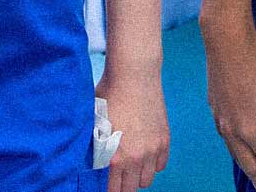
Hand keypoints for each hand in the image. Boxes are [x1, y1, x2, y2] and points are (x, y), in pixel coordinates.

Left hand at [96, 65, 169, 191]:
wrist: (133, 75)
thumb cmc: (109, 95)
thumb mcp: (94, 125)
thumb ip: (94, 149)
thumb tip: (92, 163)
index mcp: (114, 157)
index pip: (113, 190)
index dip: (108, 189)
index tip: (106, 184)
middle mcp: (135, 158)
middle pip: (131, 189)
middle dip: (123, 186)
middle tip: (117, 176)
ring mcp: (152, 150)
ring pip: (147, 180)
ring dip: (138, 176)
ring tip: (131, 166)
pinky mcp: (164, 140)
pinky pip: (161, 165)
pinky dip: (153, 164)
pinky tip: (144, 155)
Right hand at [202, 20, 255, 191]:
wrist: (226, 43)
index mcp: (250, 130)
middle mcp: (232, 131)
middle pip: (250, 165)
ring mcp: (221, 121)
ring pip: (236, 155)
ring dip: (250, 171)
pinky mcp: (215, 110)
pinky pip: (228, 142)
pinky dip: (239, 154)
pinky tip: (242, 152)